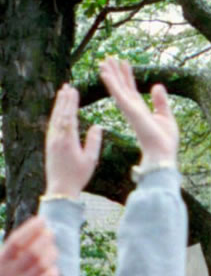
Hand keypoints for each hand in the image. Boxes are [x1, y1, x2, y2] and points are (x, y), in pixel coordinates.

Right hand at [0, 217, 58, 275]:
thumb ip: (8, 254)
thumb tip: (27, 235)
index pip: (15, 242)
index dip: (31, 229)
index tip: (42, 219)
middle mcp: (8, 274)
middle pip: (33, 252)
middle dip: (45, 239)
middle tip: (50, 233)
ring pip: (42, 265)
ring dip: (51, 253)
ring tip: (52, 249)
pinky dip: (53, 272)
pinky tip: (52, 269)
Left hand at [44, 84, 101, 199]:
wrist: (60, 188)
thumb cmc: (78, 176)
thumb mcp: (91, 159)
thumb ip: (93, 141)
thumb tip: (97, 126)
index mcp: (67, 140)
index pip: (70, 116)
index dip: (72, 102)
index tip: (74, 90)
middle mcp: (57, 138)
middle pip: (60, 114)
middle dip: (63, 100)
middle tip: (66, 86)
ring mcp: (51, 141)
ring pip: (54, 118)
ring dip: (58, 105)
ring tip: (61, 94)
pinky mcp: (49, 144)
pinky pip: (52, 125)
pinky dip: (55, 115)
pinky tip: (58, 111)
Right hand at [98, 57, 177, 166]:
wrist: (162, 153)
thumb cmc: (165, 140)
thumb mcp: (166, 116)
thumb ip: (161, 101)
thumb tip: (157, 85)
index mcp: (140, 109)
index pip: (131, 89)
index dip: (127, 76)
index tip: (123, 63)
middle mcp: (132, 108)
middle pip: (122, 86)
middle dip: (115, 72)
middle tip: (108, 58)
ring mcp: (129, 109)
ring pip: (117, 88)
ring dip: (110, 74)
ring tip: (104, 61)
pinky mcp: (130, 111)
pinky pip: (118, 94)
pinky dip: (112, 83)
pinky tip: (105, 73)